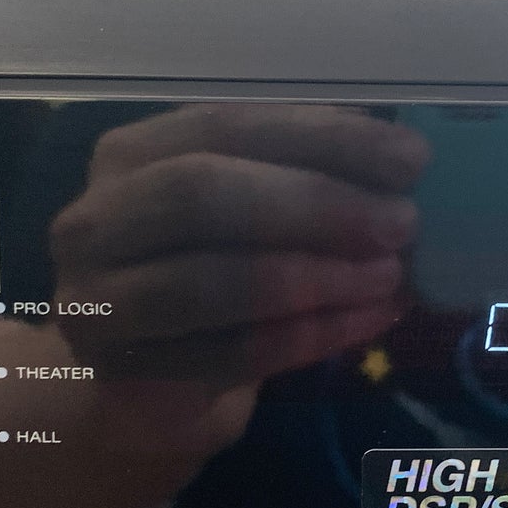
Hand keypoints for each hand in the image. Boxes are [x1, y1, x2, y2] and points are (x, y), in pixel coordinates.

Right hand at [44, 102, 430, 456]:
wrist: (143, 382)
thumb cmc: (209, 272)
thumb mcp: (250, 210)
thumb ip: (304, 175)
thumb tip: (399, 157)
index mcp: (134, 154)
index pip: (227, 125)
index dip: (322, 138)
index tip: (409, 158)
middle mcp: (98, 217)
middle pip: (201, 194)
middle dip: (315, 205)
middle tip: (401, 223)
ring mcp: (97, 299)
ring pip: (207, 282)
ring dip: (314, 277)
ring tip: (389, 277)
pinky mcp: (122, 370)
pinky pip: (225, 354)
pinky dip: (307, 337)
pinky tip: (367, 321)